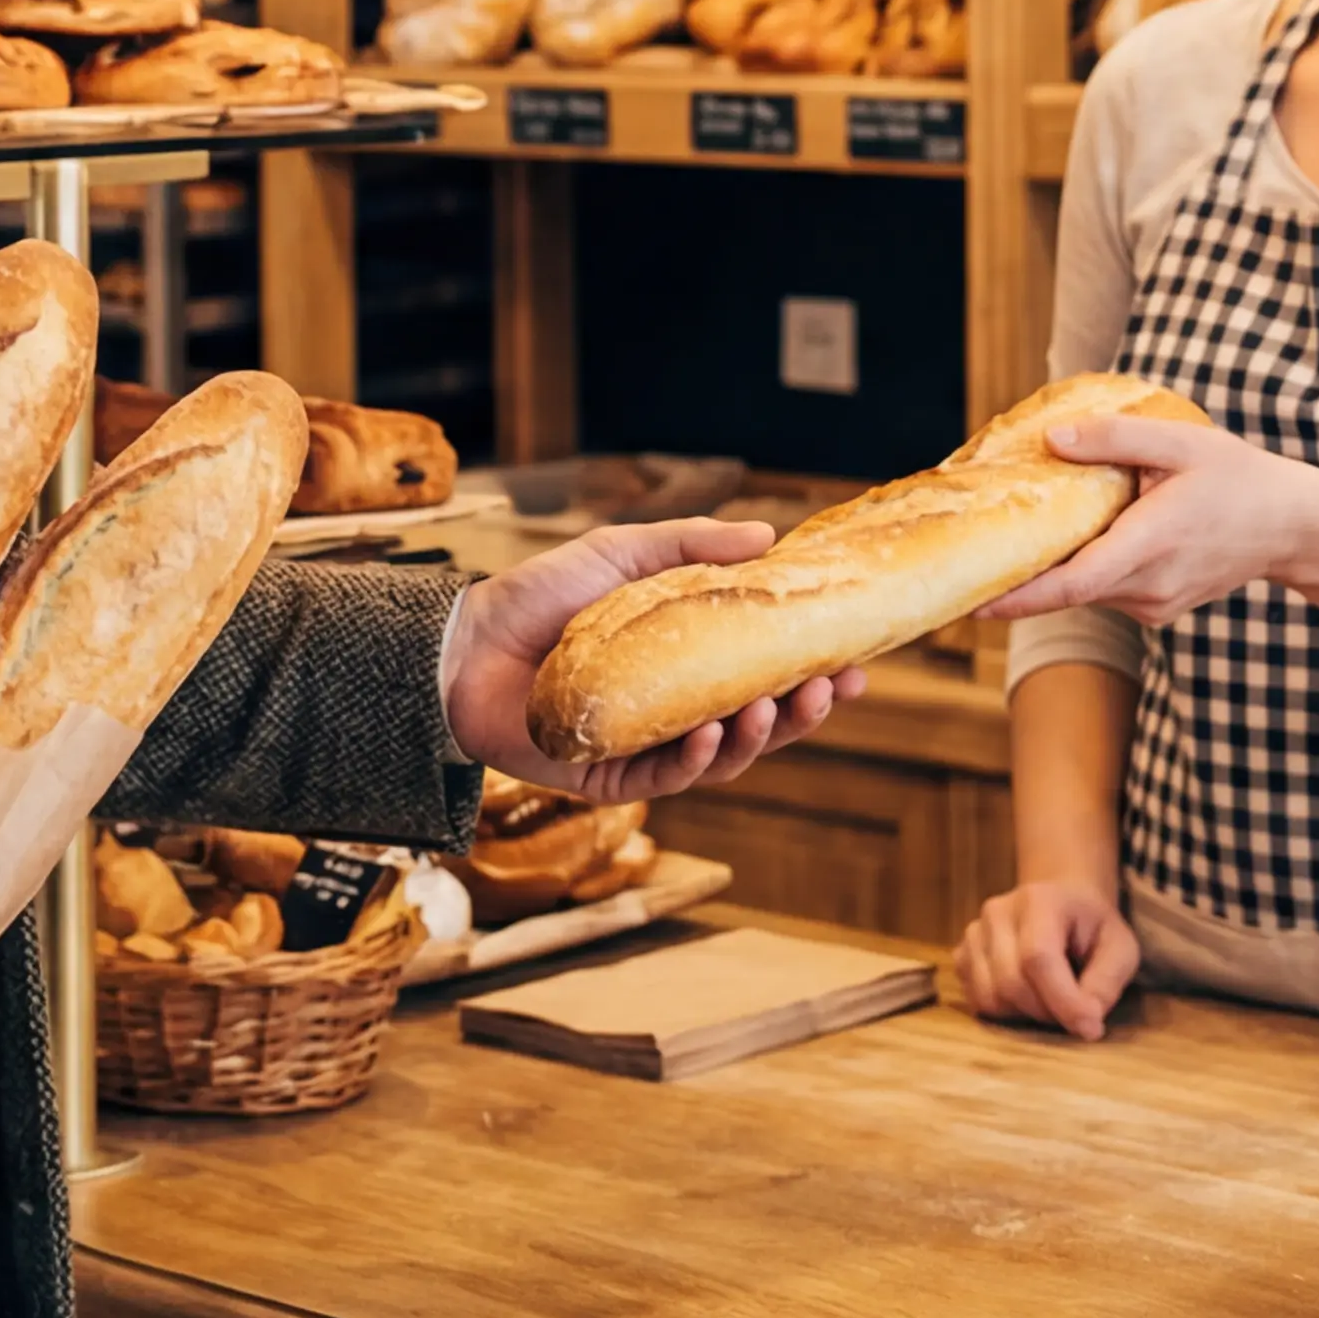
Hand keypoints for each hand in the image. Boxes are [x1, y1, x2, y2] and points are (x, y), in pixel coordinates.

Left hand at [441, 515, 860, 801]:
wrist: (464, 642)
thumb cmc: (541, 595)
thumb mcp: (623, 553)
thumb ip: (692, 546)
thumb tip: (770, 535)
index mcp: (686, 664)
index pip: (764, 676)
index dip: (812, 675)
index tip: (854, 663)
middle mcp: (673, 711)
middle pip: (756, 726)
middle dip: (802, 714)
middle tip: (832, 688)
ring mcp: (643, 747)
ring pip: (720, 760)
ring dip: (757, 738)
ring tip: (773, 707)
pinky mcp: (607, 777)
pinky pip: (664, 781)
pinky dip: (694, 761)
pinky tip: (710, 736)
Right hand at [955, 879, 1145, 1040]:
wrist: (1060, 903)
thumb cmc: (1093, 928)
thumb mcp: (1120, 948)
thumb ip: (1107, 982)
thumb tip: (1087, 1023)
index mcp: (1039, 900)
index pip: (1039, 958)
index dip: (1063, 1001)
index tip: (1091, 1029)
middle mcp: (997, 912)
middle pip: (1010, 983)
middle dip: (1047, 1012)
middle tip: (1075, 1013)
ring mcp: (973, 933)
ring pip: (990, 997)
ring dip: (1025, 1015)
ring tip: (1051, 1001)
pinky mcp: (961, 955)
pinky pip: (977, 1001)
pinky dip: (1005, 1013)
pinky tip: (1028, 997)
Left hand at [982, 414, 1318, 625]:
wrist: (1292, 525)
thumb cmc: (1237, 476)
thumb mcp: (1180, 441)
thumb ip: (1115, 439)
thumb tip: (1054, 440)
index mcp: (1151, 545)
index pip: (1072, 585)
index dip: (1019, 598)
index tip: (972, 602)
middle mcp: (1150, 587)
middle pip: (1067, 591)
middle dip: (1017, 579)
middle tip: (965, 561)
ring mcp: (1155, 604)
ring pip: (1085, 591)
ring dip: (1050, 571)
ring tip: (1010, 542)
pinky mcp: (1158, 608)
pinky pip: (1106, 591)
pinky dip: (1081, 571)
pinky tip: (1072, 540)